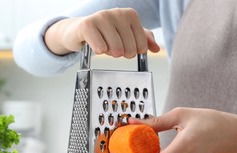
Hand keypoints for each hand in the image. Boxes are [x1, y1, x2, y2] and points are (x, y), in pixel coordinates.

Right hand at [44, 8, 159, 56]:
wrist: (80, 30)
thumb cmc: (105, 33)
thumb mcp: (127, 35)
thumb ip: (144, 40)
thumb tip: (156, 49)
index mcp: (130, 14)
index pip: (142, 43)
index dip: (136, 52)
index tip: (128, 48)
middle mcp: (117, 13)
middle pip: (129, 48)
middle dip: (122, 54)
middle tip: (115, 49)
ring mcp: (101, 17)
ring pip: (115, 49)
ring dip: (110, 53)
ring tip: (105, 46)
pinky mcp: (87, 25)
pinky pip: (100, 47)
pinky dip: (99, 51)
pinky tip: (96, 46)